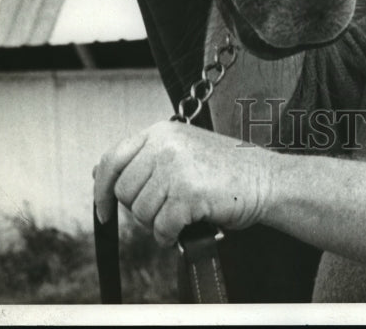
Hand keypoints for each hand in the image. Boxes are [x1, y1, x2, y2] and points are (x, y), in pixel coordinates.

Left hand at [93, 120, 269, 246]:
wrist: (266, 179)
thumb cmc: (225, 170)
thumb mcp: (182, 151)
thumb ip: (144, 158)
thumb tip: (99, 171)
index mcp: (162, 131)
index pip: (113, 159)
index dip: (102, 190)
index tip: (103, 212)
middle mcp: (165, 144)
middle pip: (125, 192)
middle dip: (141, 209)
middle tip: (168, 208)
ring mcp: (176, 167)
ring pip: (141, 213)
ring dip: (159, 223)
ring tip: (183, 213)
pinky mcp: (188, 192)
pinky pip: (161, 228)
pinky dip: (170, 235)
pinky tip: (187, 226)